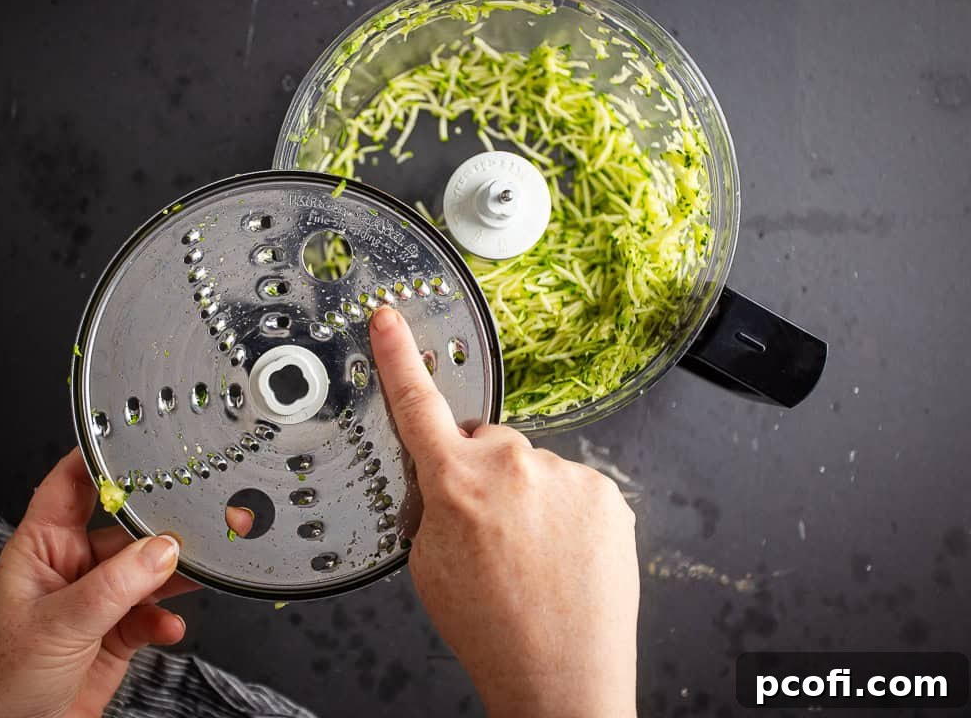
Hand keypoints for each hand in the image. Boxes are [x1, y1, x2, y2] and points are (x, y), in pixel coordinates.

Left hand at [0, 450, 253, 717]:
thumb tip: (163, 550)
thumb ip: (115, 586)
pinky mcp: (116, 635)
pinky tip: (170, 625)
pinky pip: (153, 612)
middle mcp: (71, 567)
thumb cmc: (0, 682)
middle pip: (123, 528)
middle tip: (195, 517)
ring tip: (199, 570)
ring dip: (173, 574)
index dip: (99, 459)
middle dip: (158, 525)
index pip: (70, 485)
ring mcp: (96, 601)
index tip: (136, 437)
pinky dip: (167, 617)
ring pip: (146, 571)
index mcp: (41, 547)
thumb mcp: (59, 624)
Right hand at [370, 307, 638, 717]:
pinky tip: (562, 554)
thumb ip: (433, 503)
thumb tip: (445, 479)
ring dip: (528, 497)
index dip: (397, 355)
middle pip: (486, 443)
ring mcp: (566, 477)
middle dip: (480, 473)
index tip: (388, 317)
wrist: (562, 679)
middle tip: (487, 531)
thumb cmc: (492, 631)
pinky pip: (571, 487)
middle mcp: (513, 466)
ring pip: (532, 469)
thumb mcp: (428, 564)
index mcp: (456, 482)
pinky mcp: (607, 492)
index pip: (417, 403)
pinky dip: (565, 512)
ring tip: (531, 556)